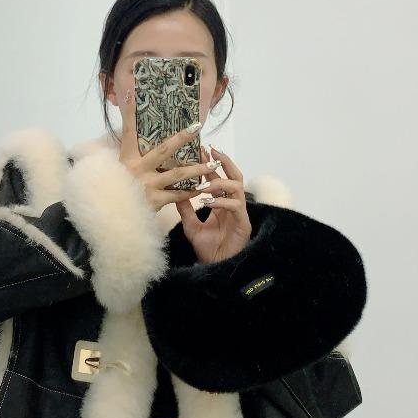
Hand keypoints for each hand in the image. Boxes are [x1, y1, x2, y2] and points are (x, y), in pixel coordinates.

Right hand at [117, 89, 215, 213]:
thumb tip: (130, 112)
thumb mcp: (120, 164)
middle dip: (182, 138)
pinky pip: (178, 194)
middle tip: (198, 128)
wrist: (114, 215)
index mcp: (128, 158)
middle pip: (164, 149)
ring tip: (213, 164)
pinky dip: (191, 191)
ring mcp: (147, 186)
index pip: (130, 131)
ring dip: (197, 168)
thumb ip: (129, 143)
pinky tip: (203, 187)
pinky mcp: (155, 201)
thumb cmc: (119, 187)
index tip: (133, 93)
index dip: (130, 112)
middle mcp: (138, 169)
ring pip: (178, 173)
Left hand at [175, 145, 251, 263]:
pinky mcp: (243, 223)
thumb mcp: (191, 226)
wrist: (216, 267)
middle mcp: (233, 204)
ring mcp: (239, 212)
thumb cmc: (208, 248)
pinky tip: (208, 202)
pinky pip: (235, 206)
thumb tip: (174, 192)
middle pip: (233, 176)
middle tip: (210, 151)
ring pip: (236, 187)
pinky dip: (221, 202)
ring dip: (220, 182)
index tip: (201, 150)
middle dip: (223, 162)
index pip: (219, 178)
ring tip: (204, 183)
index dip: (211, 164)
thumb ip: (186, 209)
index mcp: (222, 202)